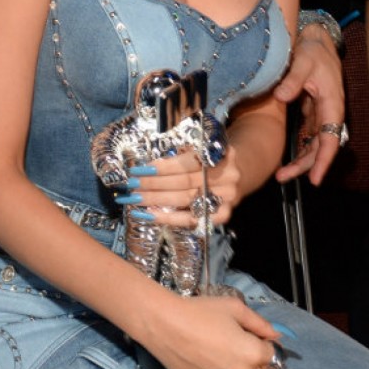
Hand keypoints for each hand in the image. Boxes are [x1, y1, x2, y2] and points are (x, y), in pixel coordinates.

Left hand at [122, 148, 241, 226]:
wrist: (236, 174)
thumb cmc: (208, 160)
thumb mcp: (198, 149)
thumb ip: (179, 156)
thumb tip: (146, 168)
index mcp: (221, 154)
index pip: (188, 163)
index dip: (163, 167)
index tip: (141, 169)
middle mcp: (227, 177)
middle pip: (184, 182)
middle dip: (154, 183)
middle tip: (132, 184)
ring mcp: (227, 198)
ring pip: (185, 200)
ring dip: (156, 200)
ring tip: (135, 198)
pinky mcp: (223, 215)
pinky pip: (191, 219)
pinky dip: (168, 217)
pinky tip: (149, 214)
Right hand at [139, 290, 281, 368]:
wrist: (164, 325)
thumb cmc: (199, 311)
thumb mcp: (234, 308)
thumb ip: (260, 323)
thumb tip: (276, 335)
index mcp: (253, 353)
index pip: (275, 354)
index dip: (267, 343)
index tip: (256, 336)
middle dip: (261, 361)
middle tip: (244, 346)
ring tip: (236, 362)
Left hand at [273, 27, 344, 185]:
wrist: (314, 40)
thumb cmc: (312, 50)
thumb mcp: (303, 60)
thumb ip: (293, 78)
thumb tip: (281, 96)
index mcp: (332, 104)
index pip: (330, 139)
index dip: (323, 160)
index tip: (314, 178)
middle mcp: (328, 112)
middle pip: (319, 146)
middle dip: (304, 165)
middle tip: (282, 177)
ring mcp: (319, 113)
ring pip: (313, 143)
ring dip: (300, 160)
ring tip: (281, 174)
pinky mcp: (310, 110)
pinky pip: (307, 135)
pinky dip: (298, 147)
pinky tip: (285, 158)